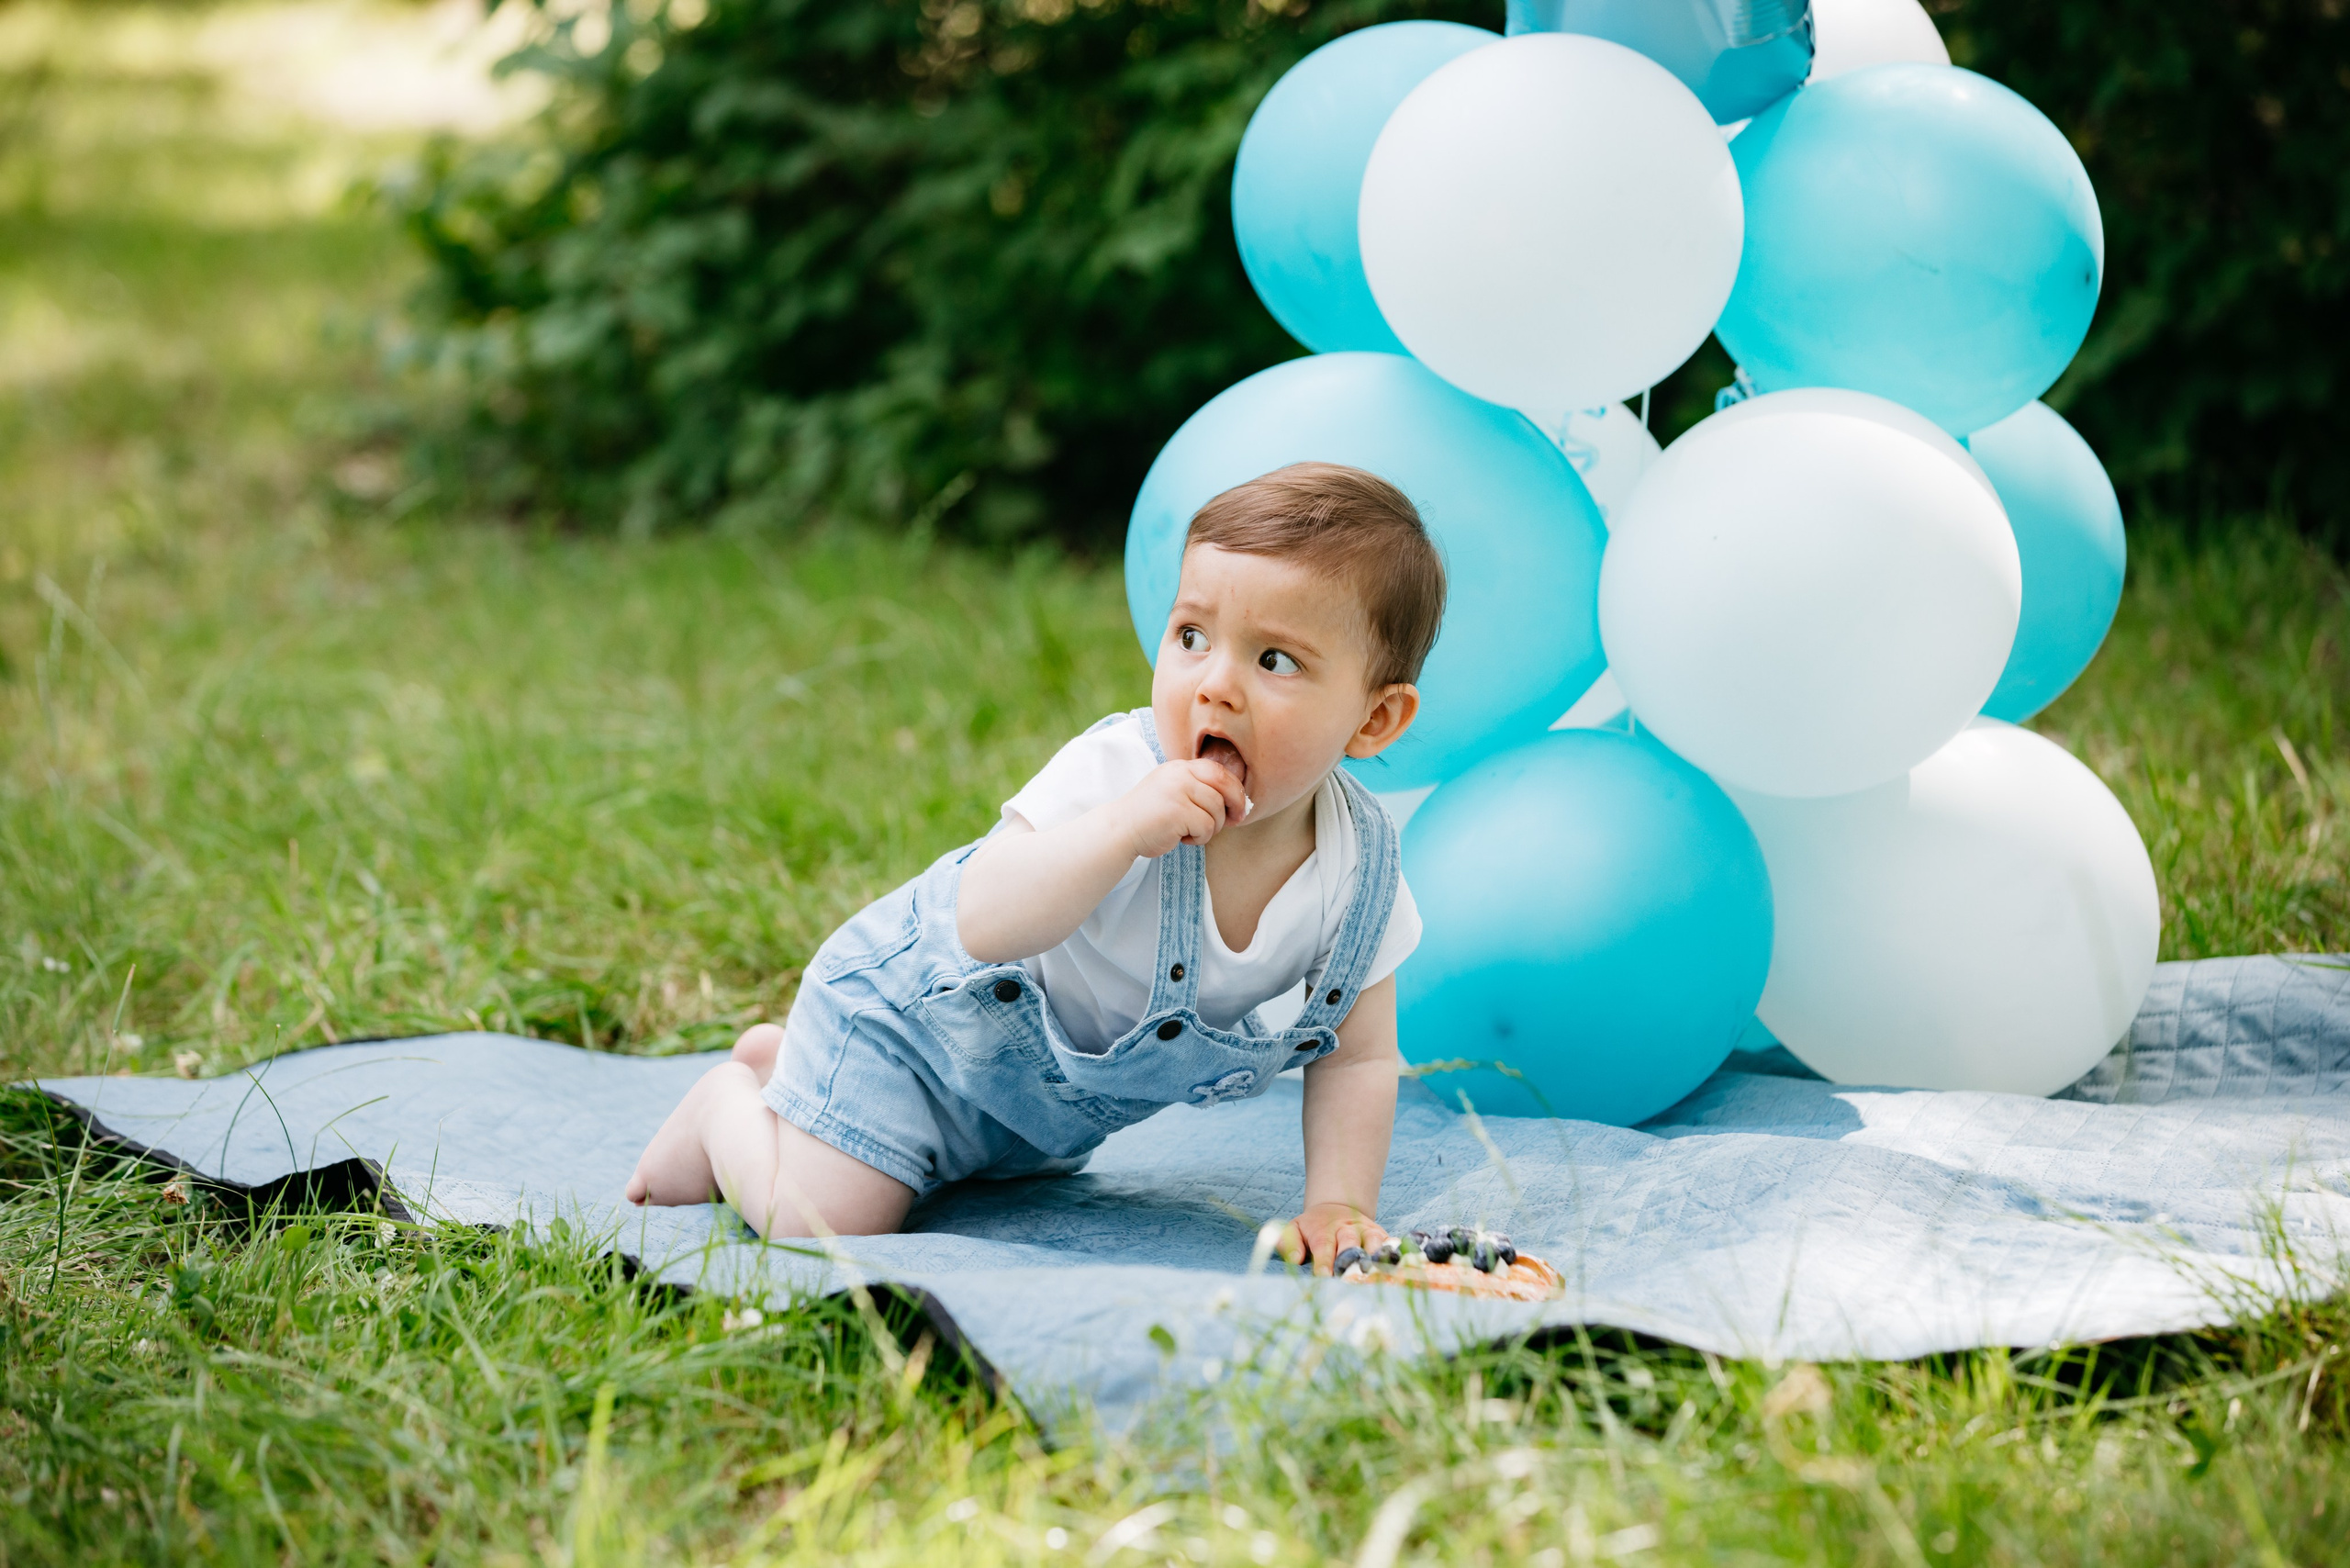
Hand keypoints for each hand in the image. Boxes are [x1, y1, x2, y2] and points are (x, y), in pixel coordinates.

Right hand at [1114, 758, 1249, 858]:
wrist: (1120, 829)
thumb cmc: (1149, 816)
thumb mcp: (1172, 791)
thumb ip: (1197, 789)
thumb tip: (1238, 802)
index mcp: (1180, 767)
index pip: (1218, 771)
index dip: (1235, 789)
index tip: (1239, 806)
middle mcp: (1180, 775)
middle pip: (1223, 787)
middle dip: (1234, 806)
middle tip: (1235, 821)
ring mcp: (1178, 791)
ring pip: (1216, 811)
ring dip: (1210, 828)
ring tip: (1190, 832)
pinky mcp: (1177, 811)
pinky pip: (1206, 827)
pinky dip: (1199, 838)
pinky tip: (1182, 839)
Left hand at [1278, 1202, 1387, 1276]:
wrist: (1336, 1208)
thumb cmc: (1313, 1227)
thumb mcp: (1295, 1228)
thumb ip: (1289, 1242)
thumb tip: (1294, 1258)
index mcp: (1323, 1229)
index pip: (1323, 1245)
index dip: (1324, 1261)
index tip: (1324, 1277)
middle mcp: (1347, 1228)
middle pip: (1350, 1242)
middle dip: (1350, 1261)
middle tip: (1350, 1280)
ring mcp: (1366, 1230)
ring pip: (1373, 1242)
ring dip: (1374, 1259)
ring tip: (1375, 1276)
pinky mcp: (1381, 1234)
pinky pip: (1390, 1244)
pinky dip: (1394, 1255)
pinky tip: (1397, 1269)